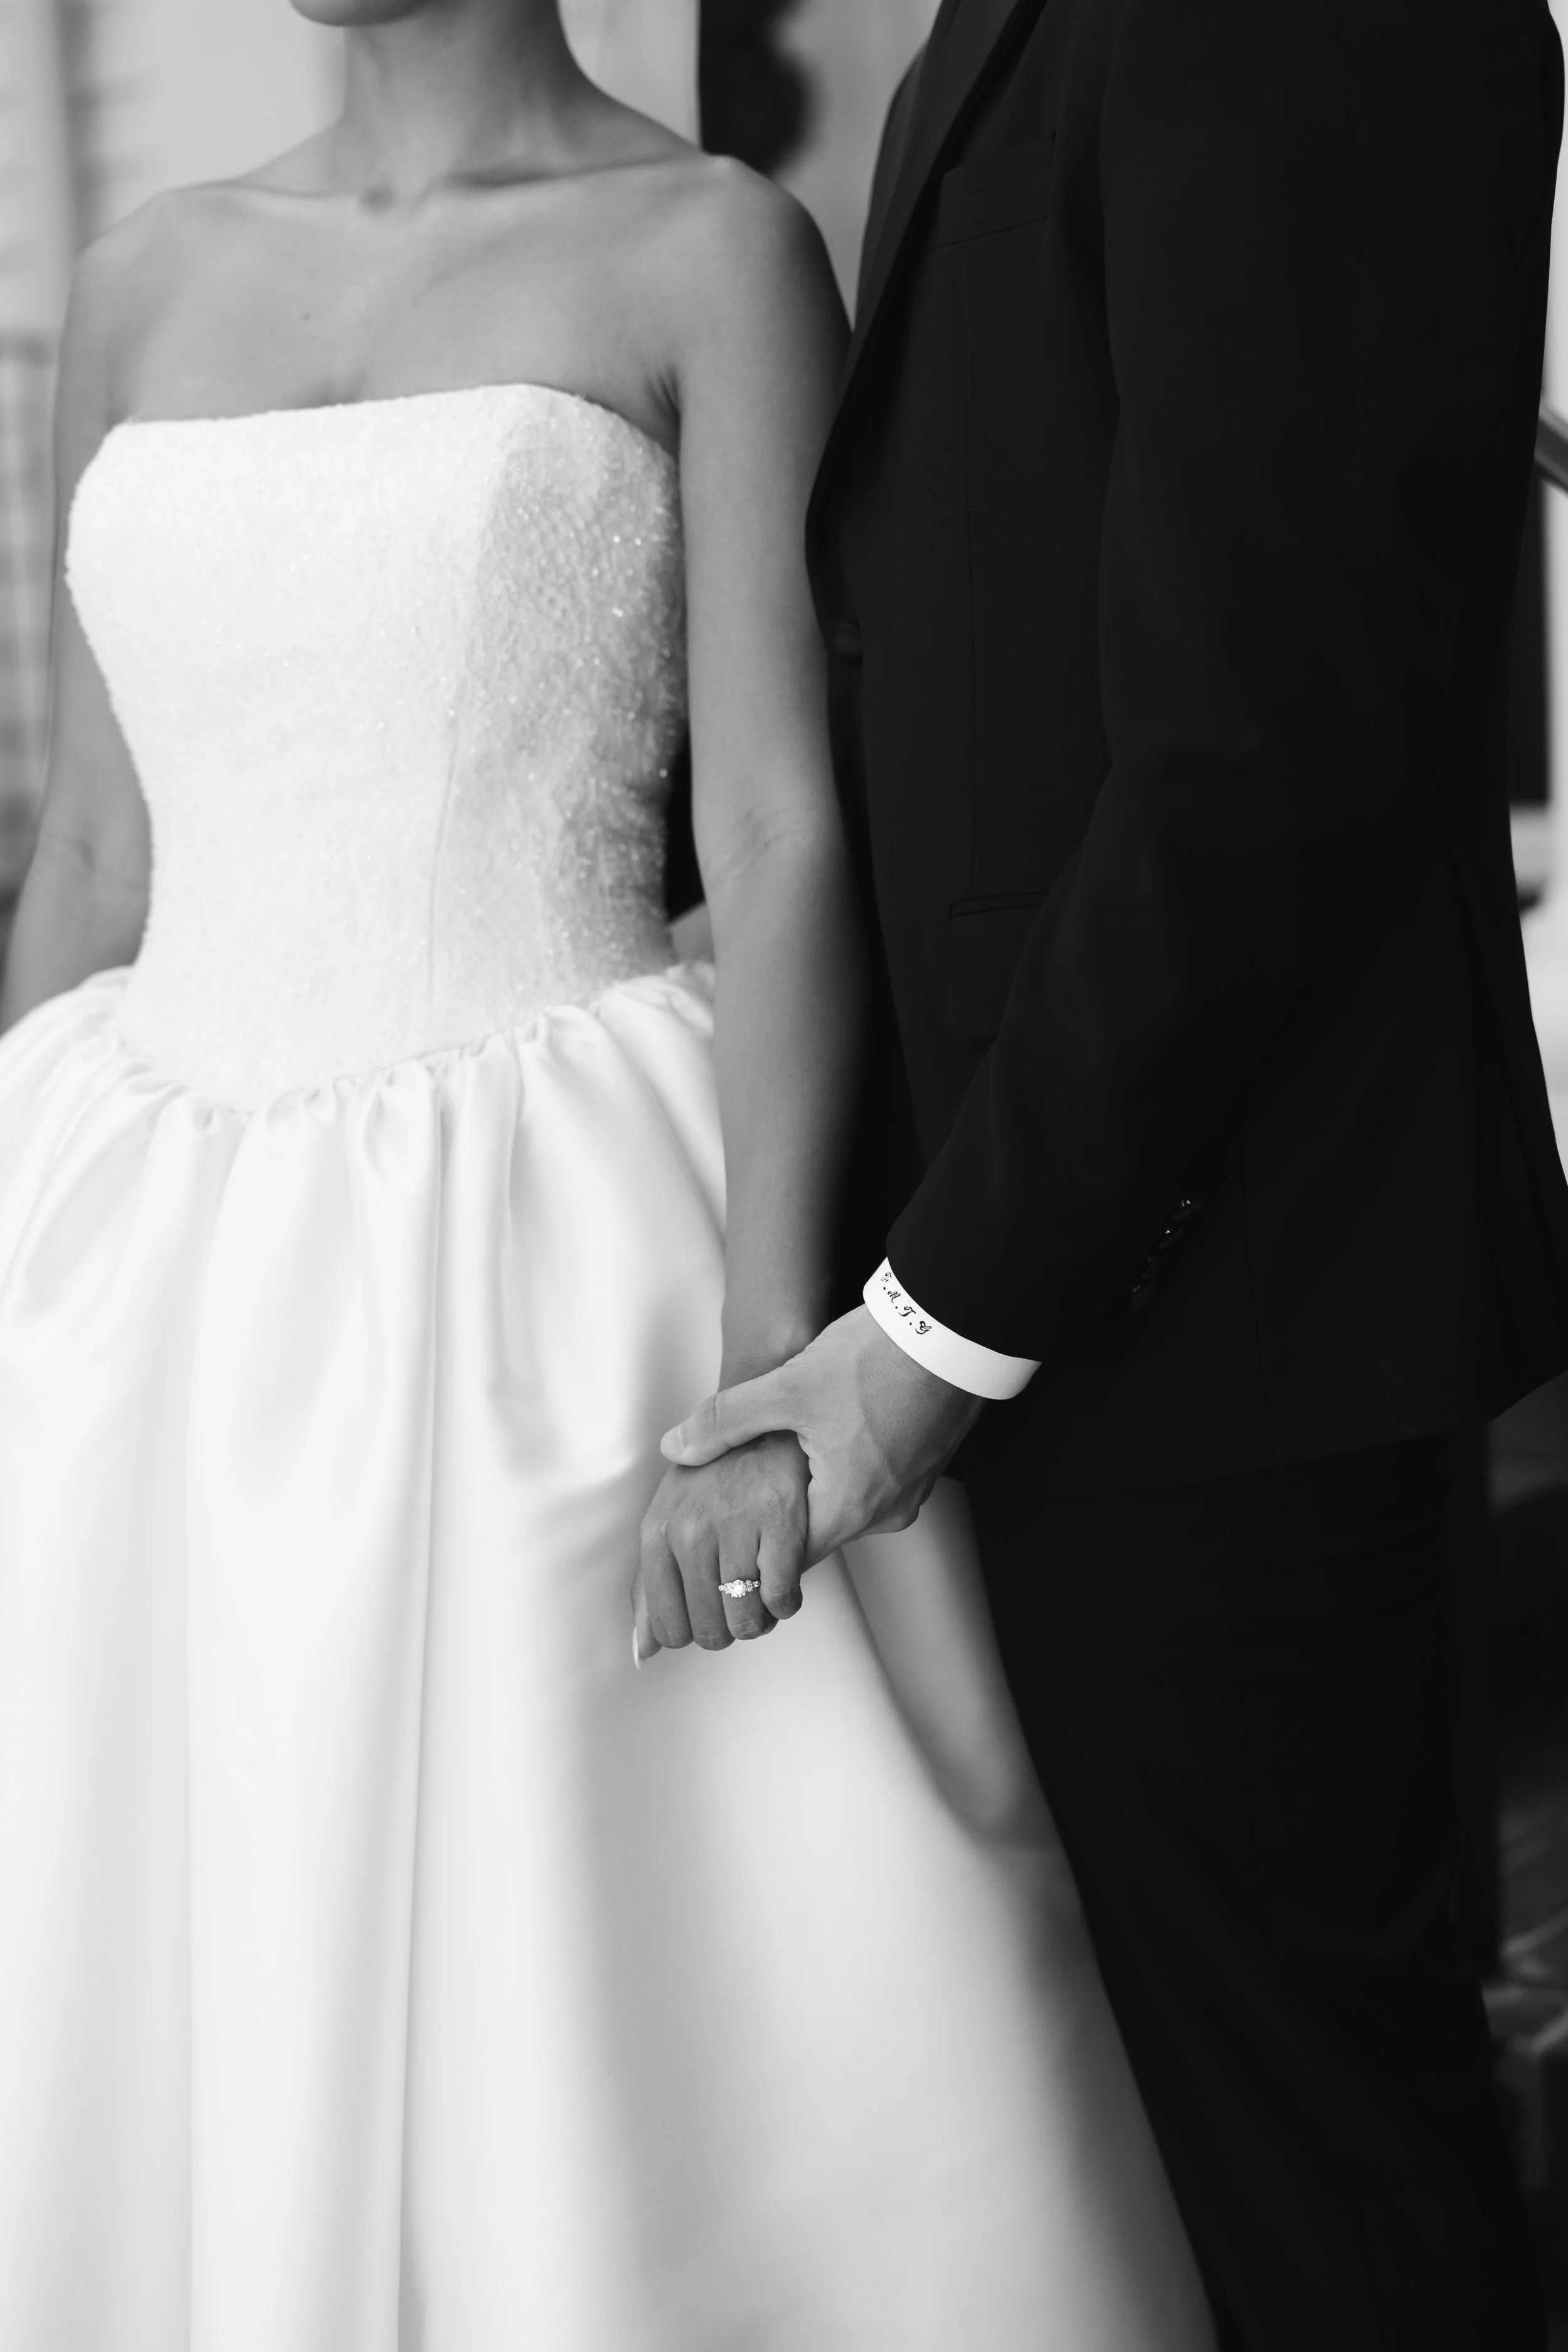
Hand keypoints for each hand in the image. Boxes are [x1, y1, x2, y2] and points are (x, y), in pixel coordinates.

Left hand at [633, 1431, 809, 1662]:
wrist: (763, 1427)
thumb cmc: (713, 1482)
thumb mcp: (668, 1524)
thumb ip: (649, 1590)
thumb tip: (641, 1652)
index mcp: (657, 1534)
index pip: (667, 1627)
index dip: (692, 1633)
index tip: (707, 1614)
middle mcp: (690, 1530)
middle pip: (708, 1631)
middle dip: (727, 1629)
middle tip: (738, 1603)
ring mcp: (734, 1523)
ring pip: (745, 1620)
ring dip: (759, 1620)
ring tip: (761, 1594)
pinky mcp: (780, 1518)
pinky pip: (781, 1598)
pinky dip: (785, 1605)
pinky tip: (784, 1585)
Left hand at [661, 1308, 982, 1562]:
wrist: (949, 1326)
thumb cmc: (875, 1359)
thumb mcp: (786, 1387)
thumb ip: (725, 1422)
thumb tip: (676, 1448)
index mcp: (850, 1508)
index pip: (788, 1560)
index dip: (752, 1548)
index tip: (727, 1533)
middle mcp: (887, 1511)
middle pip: (819, 1531)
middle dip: (782, 1513)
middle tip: (747, 1486)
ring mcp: (913, 1488)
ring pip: (849, 1503)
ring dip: (817, 1483)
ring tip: (789, 1450)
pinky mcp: (927, 1463)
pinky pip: (877, 1480)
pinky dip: (850, 1466)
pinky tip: (832, 1429)